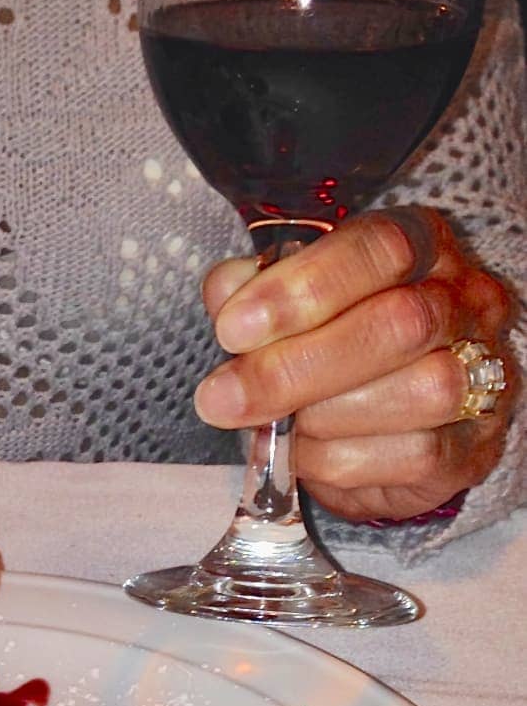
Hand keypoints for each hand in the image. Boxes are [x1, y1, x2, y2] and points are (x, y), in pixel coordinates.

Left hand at [194, 207, 516, 522]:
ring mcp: (483, 375)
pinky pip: (416, 454)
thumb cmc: (325, 345)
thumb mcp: (281, 303)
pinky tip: (305, 453)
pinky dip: (341, 459)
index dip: (303, 287)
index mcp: (420, 245)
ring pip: (422, 391)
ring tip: (273, 423)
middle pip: (400, 323)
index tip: (233, 329)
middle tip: (222, 396)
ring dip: (322, 416)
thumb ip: (250, 289)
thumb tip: (228, 292)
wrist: (373, 431)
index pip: (381, 247)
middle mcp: (466, 301)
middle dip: (295, 367)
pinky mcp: (474, 447)